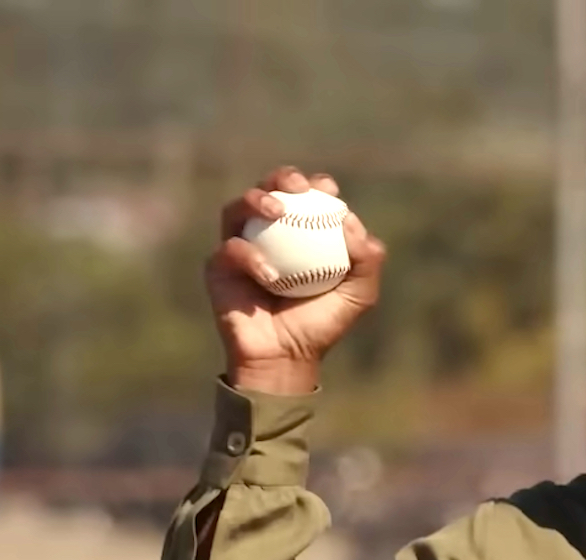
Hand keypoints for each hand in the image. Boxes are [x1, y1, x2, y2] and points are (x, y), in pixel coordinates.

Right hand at [206, 166, 386, 393]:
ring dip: (256, 200)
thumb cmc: (322, 324)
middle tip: (297, 187)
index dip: (316, 183)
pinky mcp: (218, 266)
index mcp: (301, 234)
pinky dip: (250, 256)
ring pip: (238, 207)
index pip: (306, 197)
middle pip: (268, 190)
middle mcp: (269, 235)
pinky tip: (270, 274)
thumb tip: (350, 221)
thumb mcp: (359, 294)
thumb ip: (367, 260)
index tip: (330, 190)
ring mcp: (241, 246)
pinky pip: (230, 249)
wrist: (286, 357)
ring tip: (276, 210)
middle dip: (282, 177)